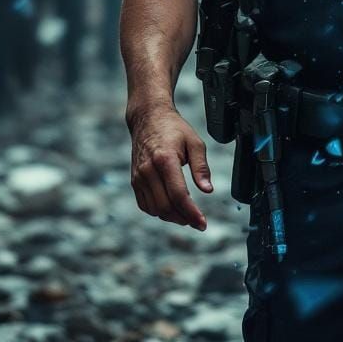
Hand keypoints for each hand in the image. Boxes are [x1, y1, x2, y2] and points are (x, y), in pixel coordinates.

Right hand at [127, 105, 212, 229]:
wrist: (148, 118)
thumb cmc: (173, 129)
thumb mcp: (195, 142)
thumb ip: (201, 167)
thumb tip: (208, 190)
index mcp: (165, 159)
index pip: (178, 195)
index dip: (192, 213)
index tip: (203, 223)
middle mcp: (148, 170)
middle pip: (165, 206)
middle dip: (183, 218)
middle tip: (197, 221)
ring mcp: (139, 176)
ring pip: (155, 209)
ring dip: (172, 217)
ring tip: (187, 216)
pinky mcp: (134, 180)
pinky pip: (145, 205)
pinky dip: (158, 212)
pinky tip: (171, 209)